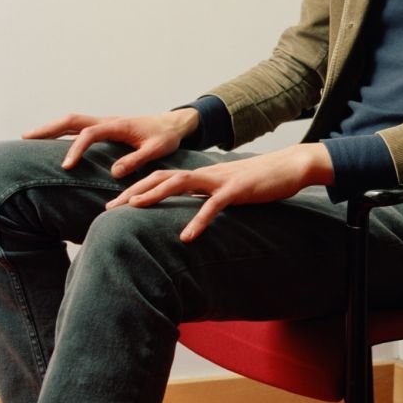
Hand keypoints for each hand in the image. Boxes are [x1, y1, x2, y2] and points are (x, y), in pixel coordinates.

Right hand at [22, 110, 200, 176]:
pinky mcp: (106, 128)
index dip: (76, 148)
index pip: (90, 133)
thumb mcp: (157, 149)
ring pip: (73, 121)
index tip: (66, 166)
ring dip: (51, 128)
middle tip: (26, 138)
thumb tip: (113, 172)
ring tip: (29, 138)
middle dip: (49, 129)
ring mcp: (105, 123)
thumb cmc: (166, 137)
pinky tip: (50, 141)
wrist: (174, 124)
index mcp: (118, 125)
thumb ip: (137, 159)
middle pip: (73, 120)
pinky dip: (61, 131)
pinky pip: (79, 127)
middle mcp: (108, 121)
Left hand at [104, 143, 333, 241]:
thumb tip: (193, 209)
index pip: (164, 176)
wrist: (294, 165)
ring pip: (181, 182)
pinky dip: (199, 220)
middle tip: (109, 208)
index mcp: (205, 175)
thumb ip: (212, 195)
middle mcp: (208, 174)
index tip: (116, 203)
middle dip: (134, 190)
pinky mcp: (239, 190)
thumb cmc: (265, 179)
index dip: (138, 187)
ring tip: (134, 209)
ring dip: (155, 195)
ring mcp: (222, 180)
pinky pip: (214, 205)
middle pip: (162, 176)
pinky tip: (187, 237)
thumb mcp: (232, 188)